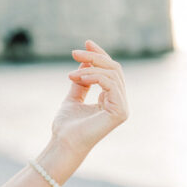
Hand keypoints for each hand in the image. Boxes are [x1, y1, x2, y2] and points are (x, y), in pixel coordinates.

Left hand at [50, 38, 129, 155]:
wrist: (63, 143)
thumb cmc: (66, 126)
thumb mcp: (73, 97)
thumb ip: (82, 81)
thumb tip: (86, 60)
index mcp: (112, 100)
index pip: (111, 71)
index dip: (100, 55)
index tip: (85, 43)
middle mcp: (120, 103)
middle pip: (114, 69)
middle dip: (94, 57)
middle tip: (74, 52)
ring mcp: (122, 107)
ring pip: (112, 74)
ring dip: (89, 69)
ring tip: (70, 75)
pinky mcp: (120, 111)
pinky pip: (110, 83)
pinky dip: (93, 76)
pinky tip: (77, 78)